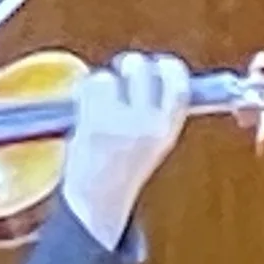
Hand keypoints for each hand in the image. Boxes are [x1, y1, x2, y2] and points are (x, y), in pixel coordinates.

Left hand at [59, 52, 189, 248]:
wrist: (99, 200)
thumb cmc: (123, 168)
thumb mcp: (154, 140)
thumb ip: (157, 108)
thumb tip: (152, 71)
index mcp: (167, 130)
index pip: (177, 83)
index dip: (169, 67)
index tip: (160, 63)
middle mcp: (147, 125)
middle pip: (142, 69)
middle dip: (132, 65)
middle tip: (124, 73)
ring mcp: (119, 123)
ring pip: (111, 77)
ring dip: (104, 83)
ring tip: (102, 103)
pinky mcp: (93, 123)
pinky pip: (90, 87)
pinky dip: (86, 92)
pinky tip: (87, 109)